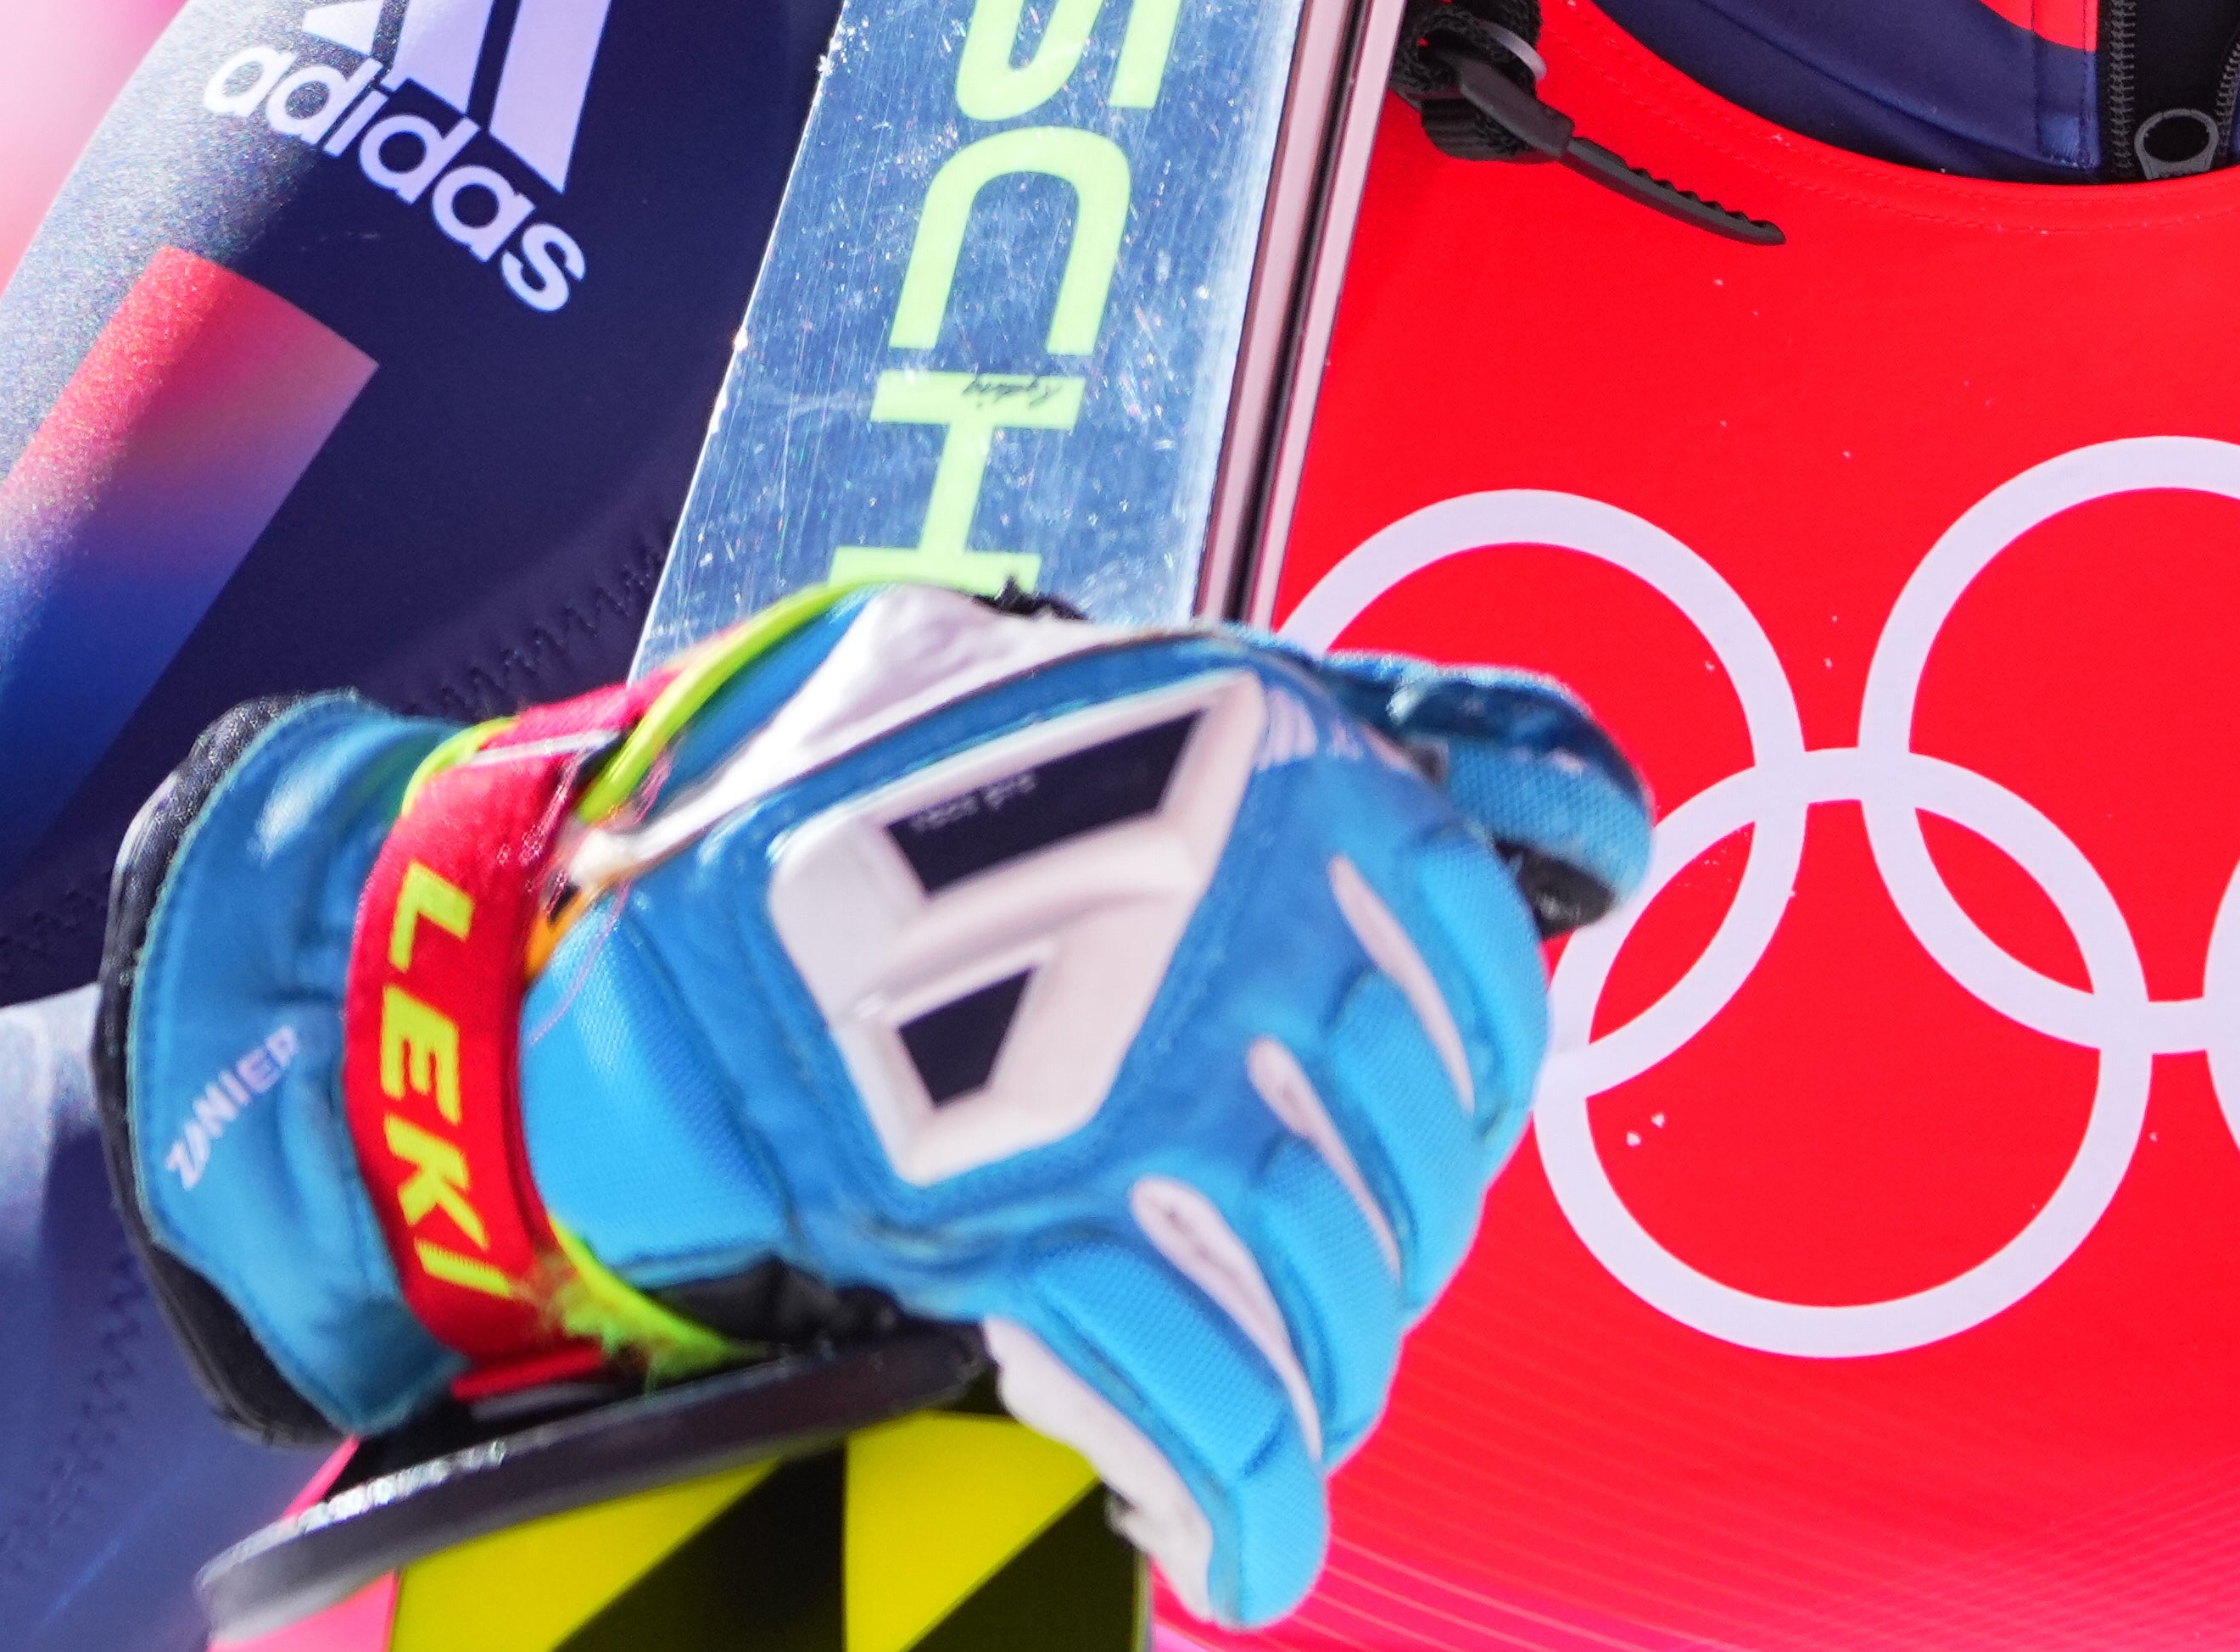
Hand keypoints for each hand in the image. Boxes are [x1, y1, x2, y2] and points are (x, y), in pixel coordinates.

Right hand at [528, 589, 1642, 1628]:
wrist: (639, 925)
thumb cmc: (889, 795)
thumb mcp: (1150, 688)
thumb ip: (1387, 735)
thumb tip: (1601, 818)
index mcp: (1286, 757)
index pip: (1484, 960)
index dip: (1471, 1078)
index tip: (1424, 1133)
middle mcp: (1249, 902)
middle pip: (1412, 1154)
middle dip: (1379, 1253)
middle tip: (1314, 1290)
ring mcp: (1146, 1070)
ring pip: (1325, 1291)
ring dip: (1314, 1390)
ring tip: (1272, 1427)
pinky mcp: (1040, 1220)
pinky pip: (1206, 1402)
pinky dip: (1240, 1503)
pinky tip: (1235, 1552)